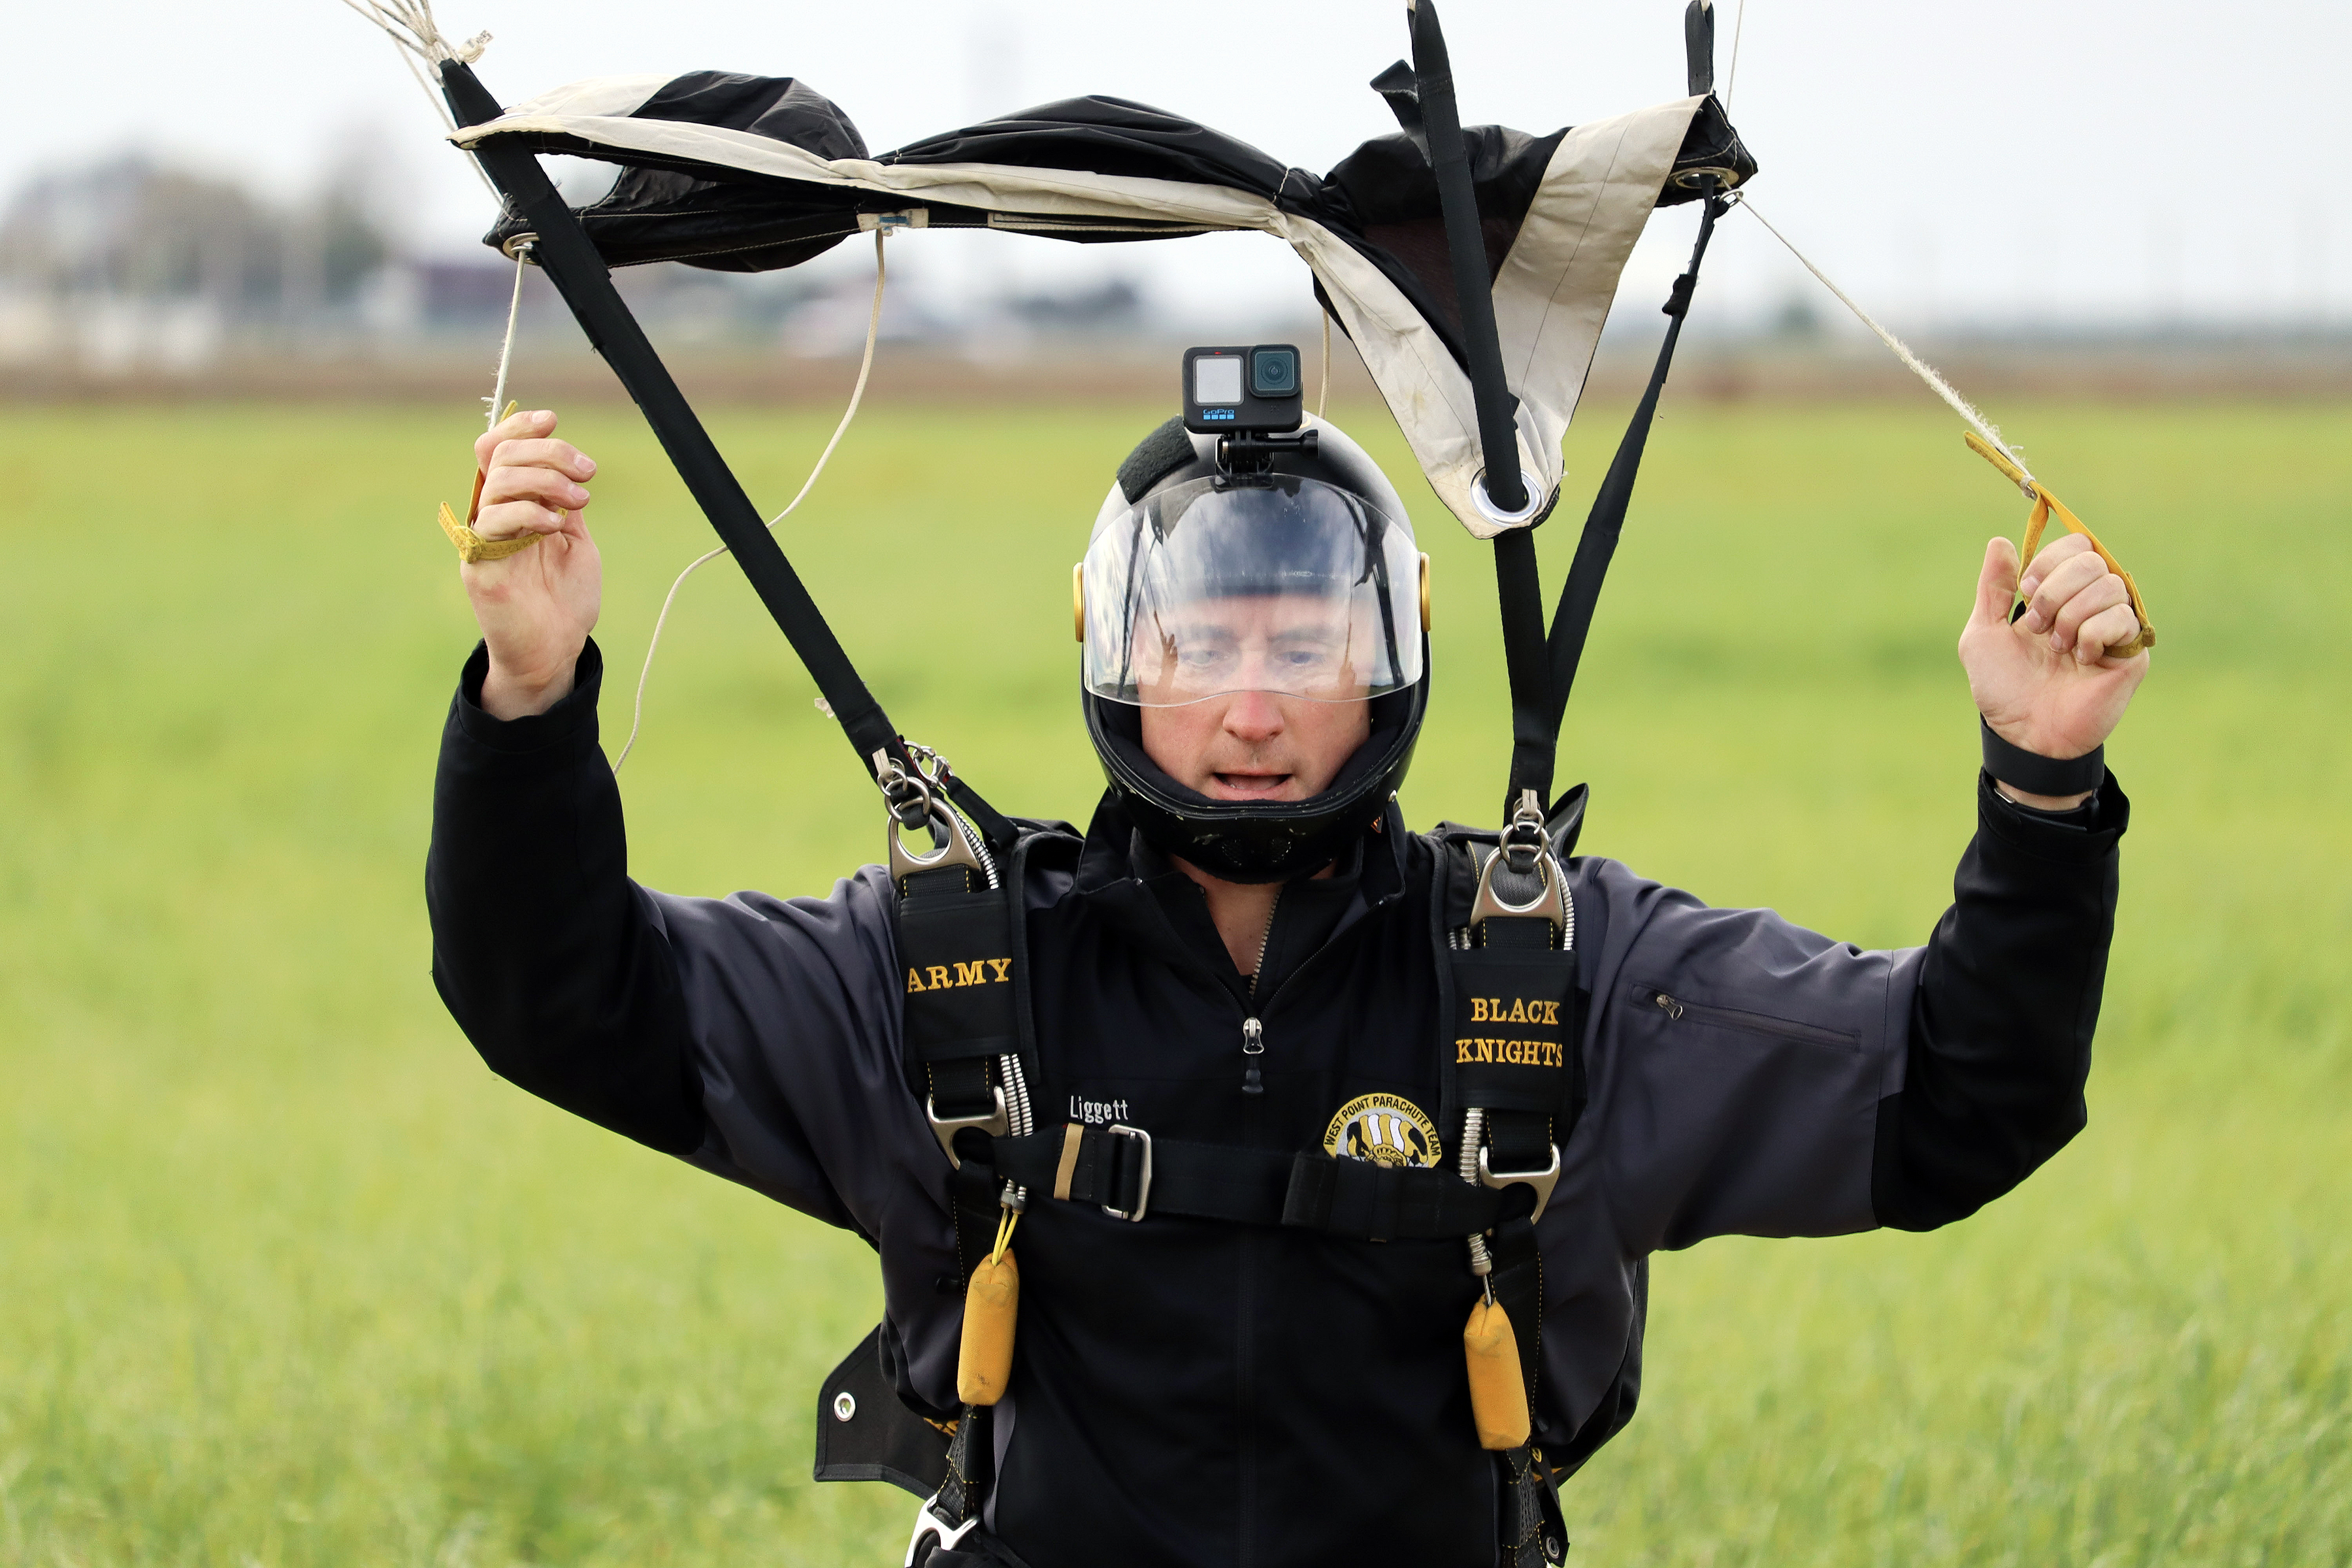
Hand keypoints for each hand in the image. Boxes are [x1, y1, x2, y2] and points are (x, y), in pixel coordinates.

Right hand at [461, 409, 601, 718]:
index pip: (496, 449)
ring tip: (580, 500)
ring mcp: (482, 538)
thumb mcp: (576, 541)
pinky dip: (528, 511)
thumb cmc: (564, 600)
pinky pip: (492, 520)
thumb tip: (567, 464)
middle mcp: (491, 515)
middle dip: (548, 452)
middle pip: (499, 456)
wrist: (555, 650)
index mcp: (512, 505)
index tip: (553, 421)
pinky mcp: (478, 563)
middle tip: (587, 471)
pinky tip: (557, 524)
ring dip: (544, 479)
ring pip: (496, 481)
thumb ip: (564, 503)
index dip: (519, 428)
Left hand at [1958, 532, 2147, 807]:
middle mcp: (2091, 603)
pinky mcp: (2133, 650)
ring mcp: (2115, 625)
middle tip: (2038, 628)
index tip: (2025, 591)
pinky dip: (2092, 634)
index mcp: (2059, 592)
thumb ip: (1993, 588)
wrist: (2024, 732)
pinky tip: (2082, 660)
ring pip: (2109, 584)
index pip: (2075, 544)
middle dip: (2054, 590)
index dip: (2049, 561)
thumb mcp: (1984, 633)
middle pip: (2091, 557)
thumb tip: (1999, 542)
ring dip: (2071, 615)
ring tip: (2059, 648)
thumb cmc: (2003, 687)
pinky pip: (2122, 616)